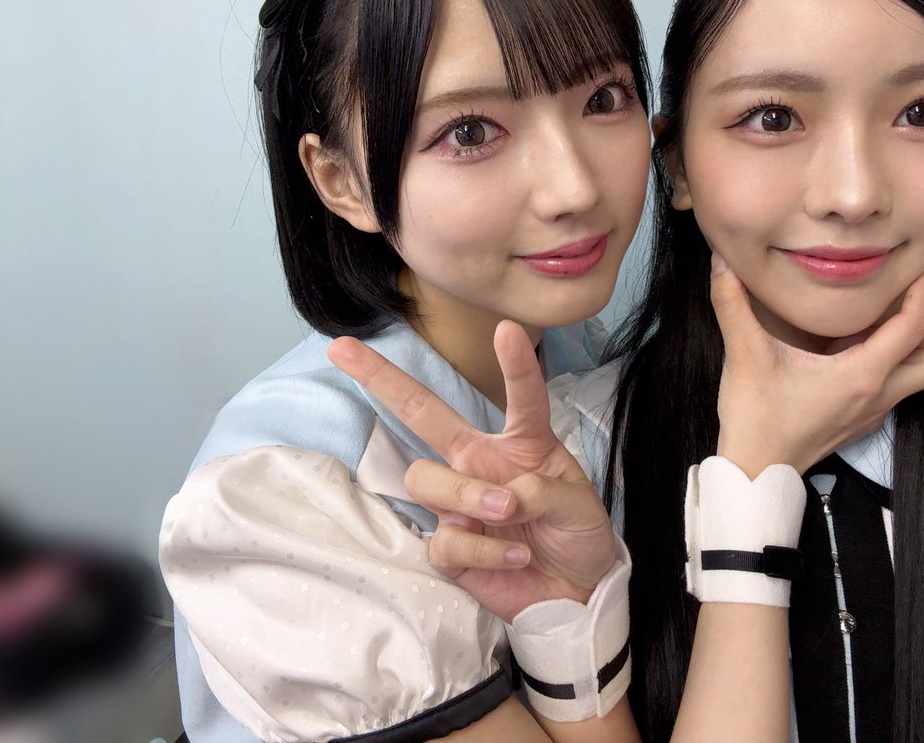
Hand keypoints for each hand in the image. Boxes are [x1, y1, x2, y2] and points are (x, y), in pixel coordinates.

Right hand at [327, 321, 615, 621]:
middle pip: (422, 414)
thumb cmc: (578, 536)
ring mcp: (460, 504)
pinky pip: (445, 539)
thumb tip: (502, 494)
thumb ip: (544, 492)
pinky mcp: (452, 548)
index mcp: (520, 444)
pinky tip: (515, 556)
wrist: (576, 594)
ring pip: (426, 478)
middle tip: (343, 348)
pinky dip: (482, 547)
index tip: (507, 328)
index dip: (514, 364)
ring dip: (467, 493)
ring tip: (506, 511)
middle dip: (381, 379)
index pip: (518, 397)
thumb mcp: (580, 505)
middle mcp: (480, 463)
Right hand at [710, 258, 923, 476]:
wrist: (755, 472)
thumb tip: (720, 261)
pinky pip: (893, 386)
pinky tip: (847, 348)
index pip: (917, 325)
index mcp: (863, 374)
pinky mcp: (861, 421)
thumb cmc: (756, 418)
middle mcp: (879, 394)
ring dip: (909, 345)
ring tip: (870, 321)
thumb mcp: (744, 354)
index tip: (916, 264)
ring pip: (920, 374)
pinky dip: (885, 363)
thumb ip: (731, 303)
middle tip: (894, 301)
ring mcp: (874, 411)